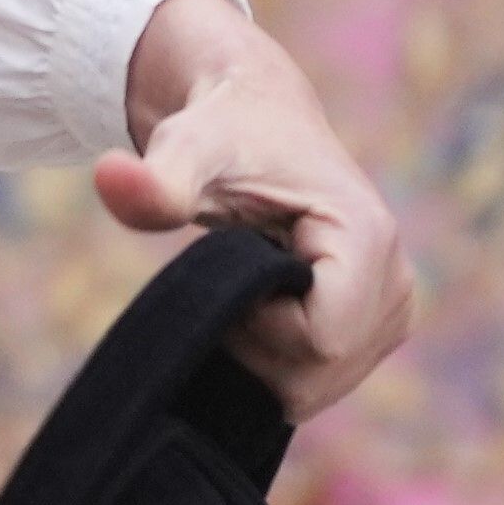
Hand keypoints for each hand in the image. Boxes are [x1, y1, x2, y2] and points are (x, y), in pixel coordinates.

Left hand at [102, 0, 410, 420]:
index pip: (320, 341)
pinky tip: (258, 309)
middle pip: (322, 371)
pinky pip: (326, 377)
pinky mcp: (378, 323)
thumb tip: (106, 176)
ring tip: (241, 288)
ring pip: (322, 383)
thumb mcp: (183, 151)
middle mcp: (397, 279)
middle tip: (225, 283)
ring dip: (266, 356)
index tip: (227, 274)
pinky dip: (280, 360)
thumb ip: (154, 180)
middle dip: (259, 348)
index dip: (259, 327)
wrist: (252, 120)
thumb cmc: (219, 134)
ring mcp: (394, 307)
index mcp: (368, 239)